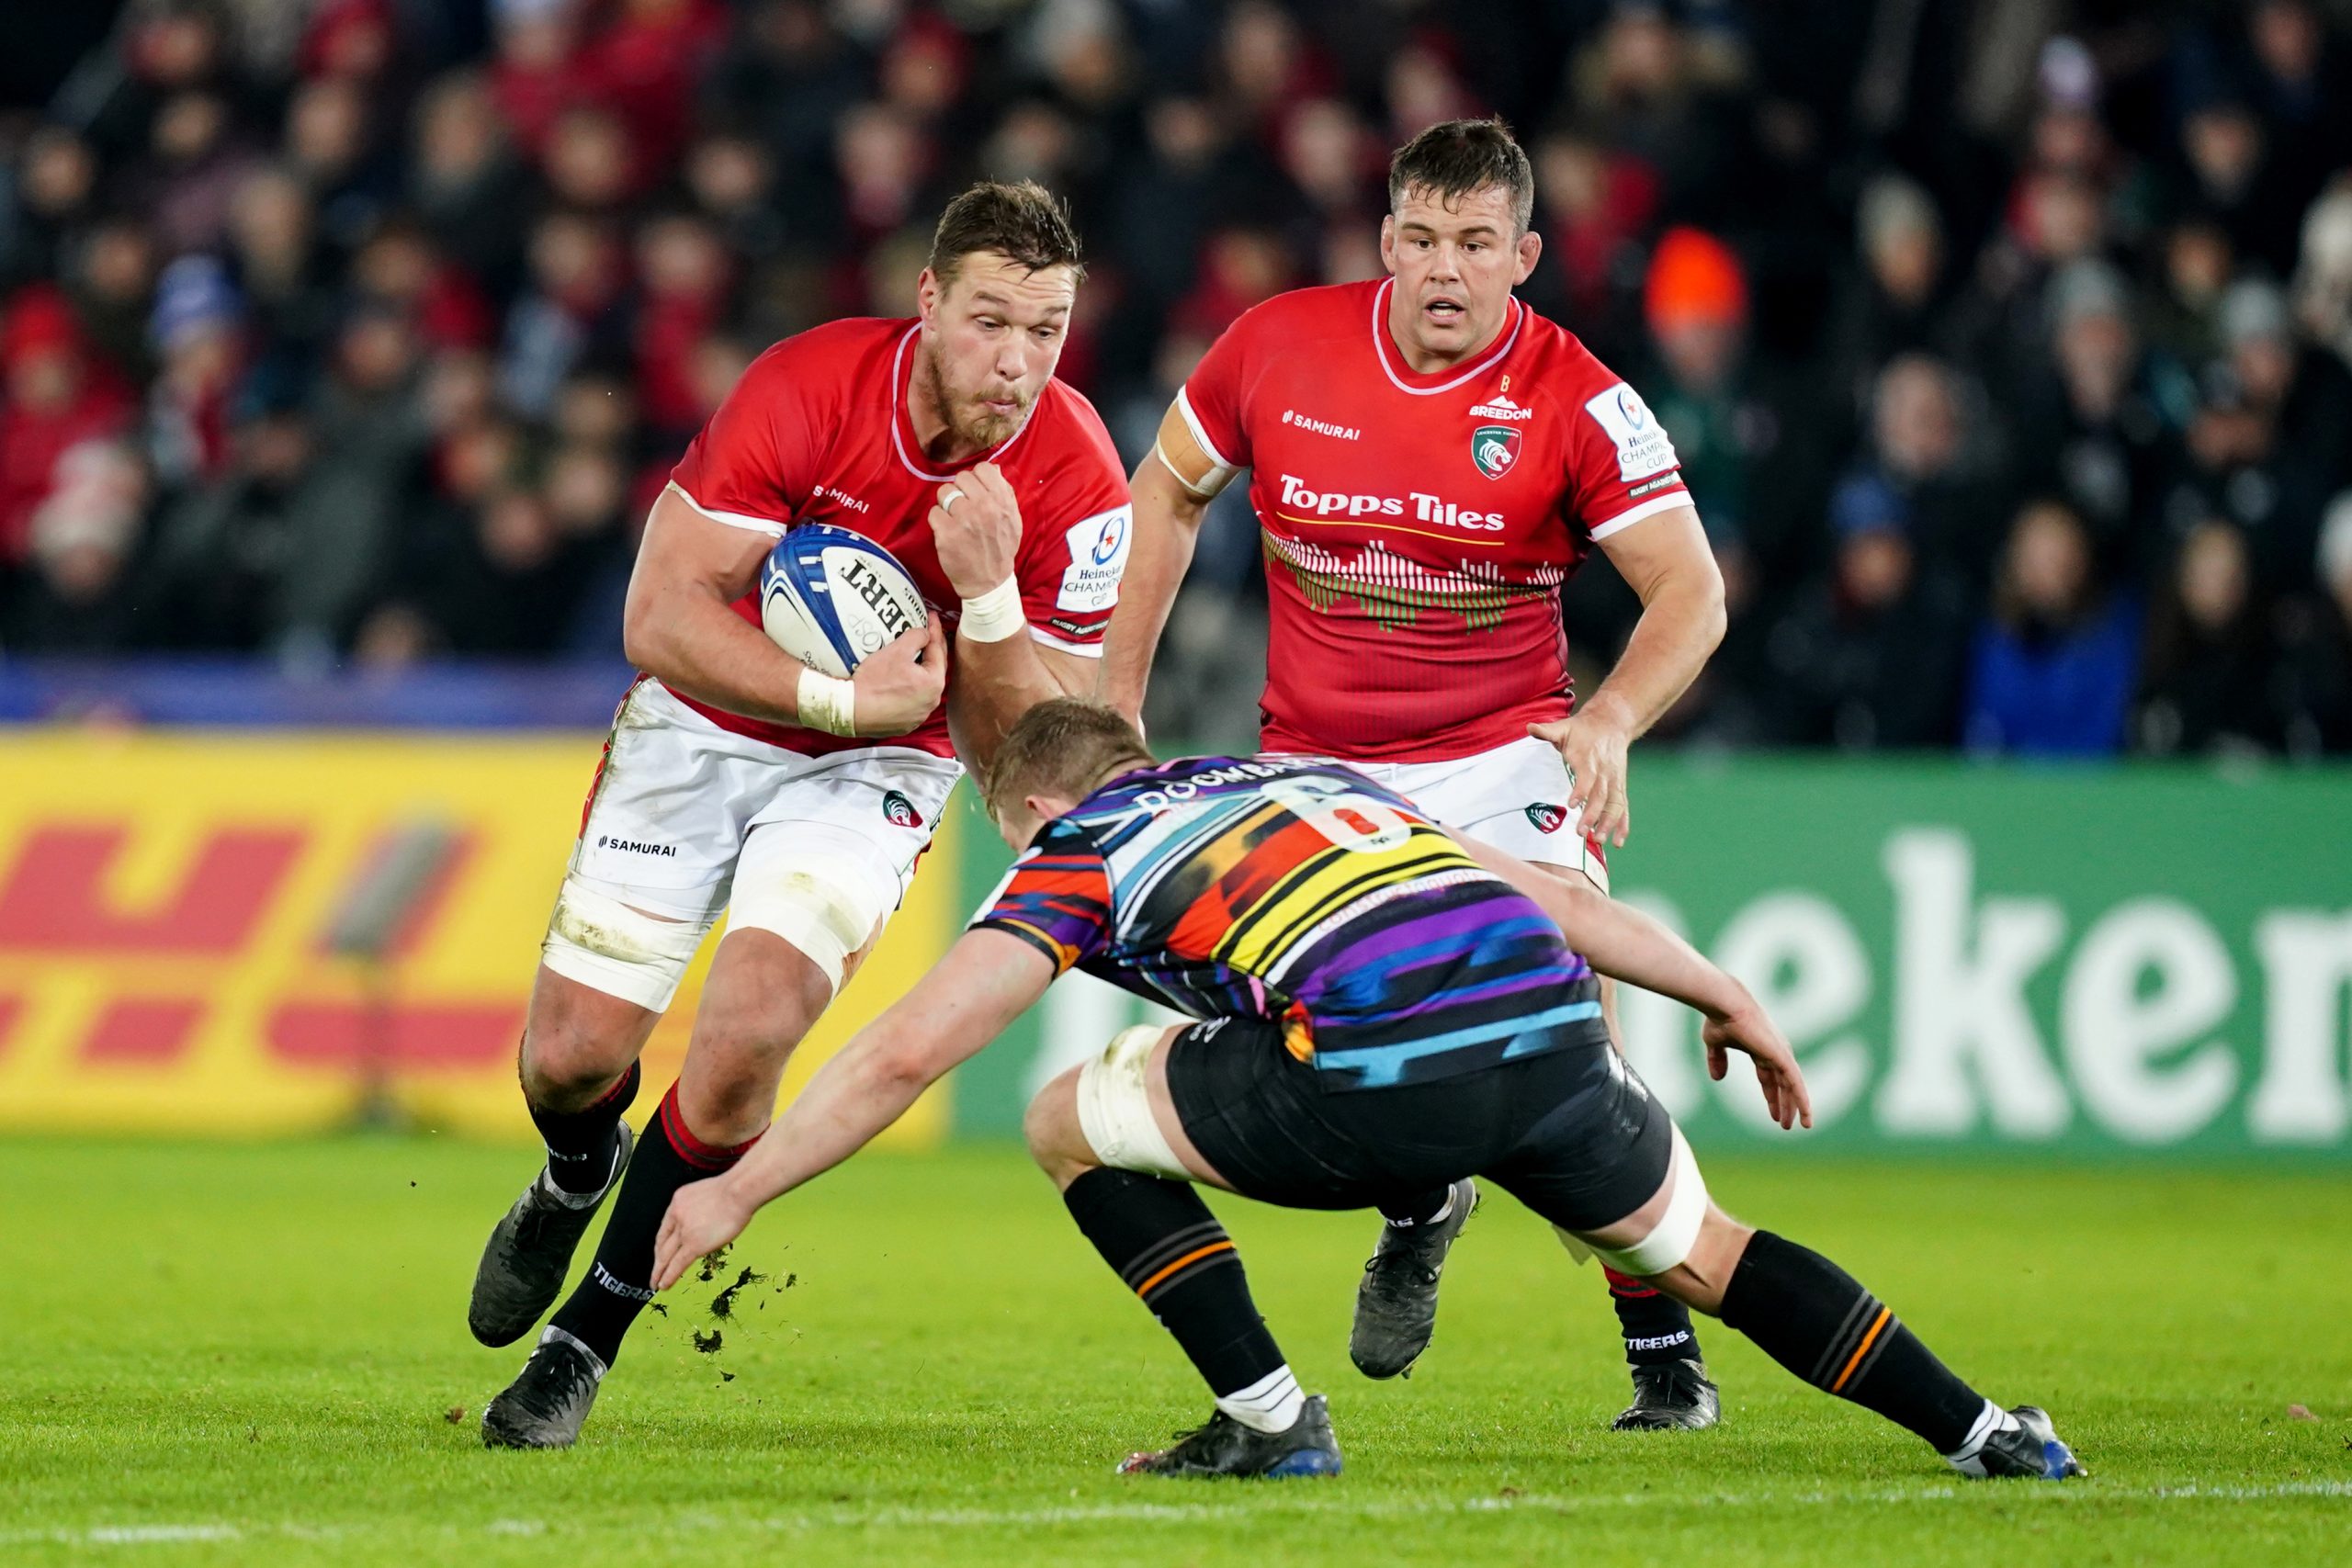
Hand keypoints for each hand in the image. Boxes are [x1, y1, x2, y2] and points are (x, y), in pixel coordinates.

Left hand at [652, 1175, 756, 1290]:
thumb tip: (704, 1224)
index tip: (659, 1252)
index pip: (665, 1227)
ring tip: (656, 1283)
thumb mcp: (707, 1194)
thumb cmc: (734, 1190)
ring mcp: (684, 1231)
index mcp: (678, 1201)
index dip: (661, 1243)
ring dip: (659, 1272)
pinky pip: (677, 1264)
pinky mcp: (694, 1244)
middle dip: (657, 1260)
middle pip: (662, 1243)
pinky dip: (668, 1276)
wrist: (738, 1191)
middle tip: (654, 1273)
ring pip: (665, 1256)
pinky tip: (664, 1285)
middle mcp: (677, 1216)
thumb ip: (699, 1210)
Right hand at [849, 614, 947, 735]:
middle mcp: (931, 702)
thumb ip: (916, 637)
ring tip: (915, 656)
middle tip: (927, 633)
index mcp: (934, 683)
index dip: (934, 630)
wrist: (850, 710)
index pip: (938, 650)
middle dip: (931, 650)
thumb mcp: (896, 650)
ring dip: (921, 670)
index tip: (932, 617)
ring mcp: (919, 715)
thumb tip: (924, 634)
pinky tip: (901, 680)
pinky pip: (911, 700)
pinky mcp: (905, 723)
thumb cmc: (873, 682)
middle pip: (934, 669)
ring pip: (923, 686)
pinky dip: (909, 688)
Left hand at [928, 461, 1022, 598]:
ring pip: (944, 492)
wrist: (989, 582)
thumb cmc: (1000, 549)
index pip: (983, 468)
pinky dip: (938, 522)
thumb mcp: (1013, 519)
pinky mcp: (946, 533)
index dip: (976, 479)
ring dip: (947, 505)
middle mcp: (984, 507)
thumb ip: (1005, 493)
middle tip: (964, 508)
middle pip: (961, 478)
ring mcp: (964, 520)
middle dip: (960, 491)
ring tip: (954, 519)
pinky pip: (934, 513)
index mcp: (1002, 501)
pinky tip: (947, 532)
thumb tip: (994, 469)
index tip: (975, 491)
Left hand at [1530, 698, 1632, 847]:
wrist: (1612, 723)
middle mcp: (1605, 772)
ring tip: (1600, 841)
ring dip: (1609, 823)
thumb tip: (1529, 727)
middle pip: (1601, 795)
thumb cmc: (1582, 729)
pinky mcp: (1620, 787)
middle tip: (1581, 833)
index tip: (1572, 804)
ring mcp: (1615, 781)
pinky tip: (1618, 843)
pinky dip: (1623, 825)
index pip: (1587, 777)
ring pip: (1615, 804)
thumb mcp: (1564, 726)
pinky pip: (1623, 808)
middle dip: (1593, 815)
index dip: (1581, 790)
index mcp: (1590, 758)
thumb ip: (1547, 730)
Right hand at [1701, 1002, 1813, 1129]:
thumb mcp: (1714, 1043)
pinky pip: (1796, 1084)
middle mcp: (1776, 1052)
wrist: (1725, 1005)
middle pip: (1784, 1085)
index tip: (1773, 1115)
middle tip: (1786, 1125)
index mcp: (1761, 1049)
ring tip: (1801, 1126)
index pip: (1769, 1078)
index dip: (1771, 1097)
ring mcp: (1781, 1054)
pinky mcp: (1782, 1057)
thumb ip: (1717, 1060)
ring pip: (1793, 1087)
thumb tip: (1717, 1078)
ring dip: (1796, 1107)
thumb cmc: (1719, 1018)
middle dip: (1785, 1105)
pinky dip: (1802, 1100)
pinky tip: (1806, 1115)